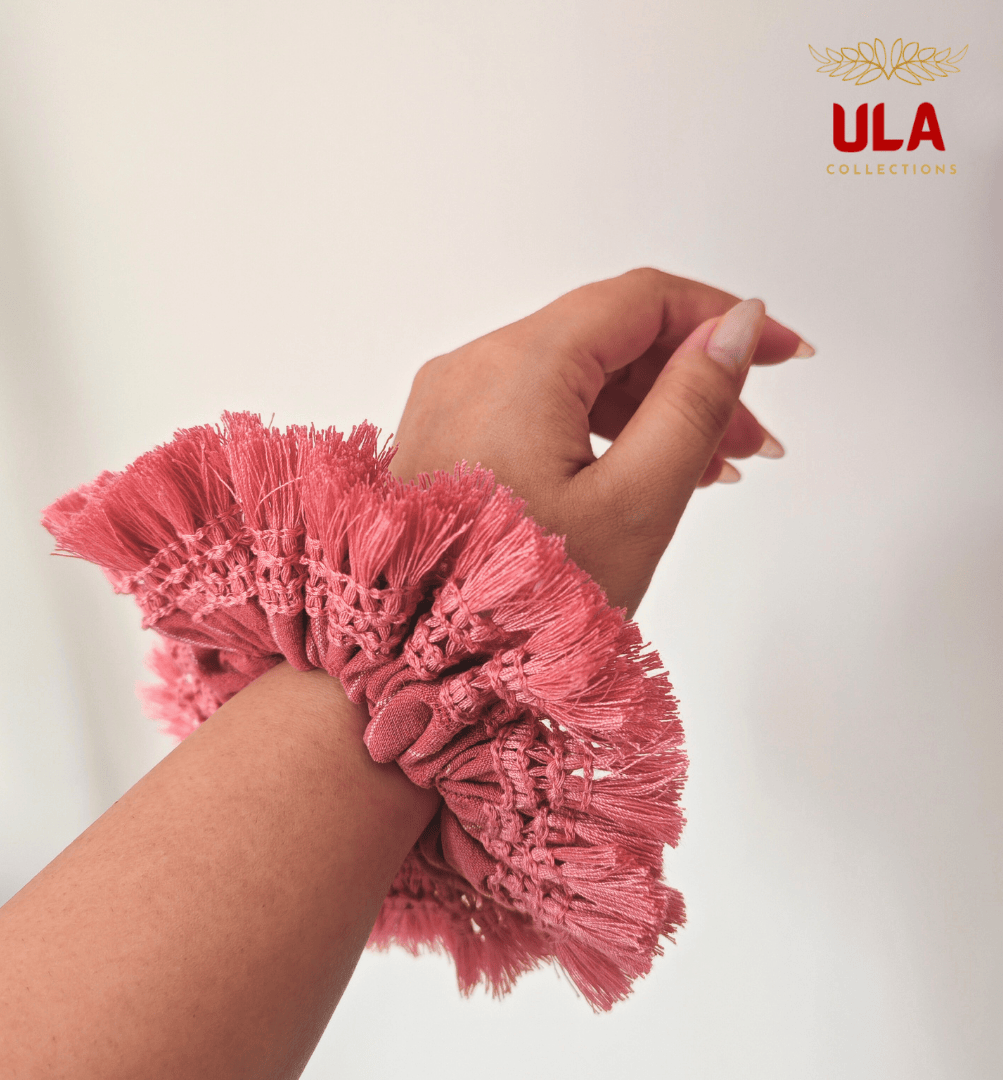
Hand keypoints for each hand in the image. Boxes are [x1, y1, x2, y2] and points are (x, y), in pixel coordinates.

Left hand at [390, 267, 812, 615]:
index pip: (641, 300)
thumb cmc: (518, 607)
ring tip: (709, 468)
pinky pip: (536, 408)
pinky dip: (596, 429)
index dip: (722, 318)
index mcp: (518, 367)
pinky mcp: (447, 437)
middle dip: (691, 376)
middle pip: (608, 336)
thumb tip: (734, 326)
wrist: (418, 666)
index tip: (781, 352)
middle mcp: (473, 367)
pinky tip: (641, 471)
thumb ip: (693, 403)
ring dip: (649, 407)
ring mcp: (452, 402)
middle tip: (750, 438)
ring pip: (574, 374)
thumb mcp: (636, 502)